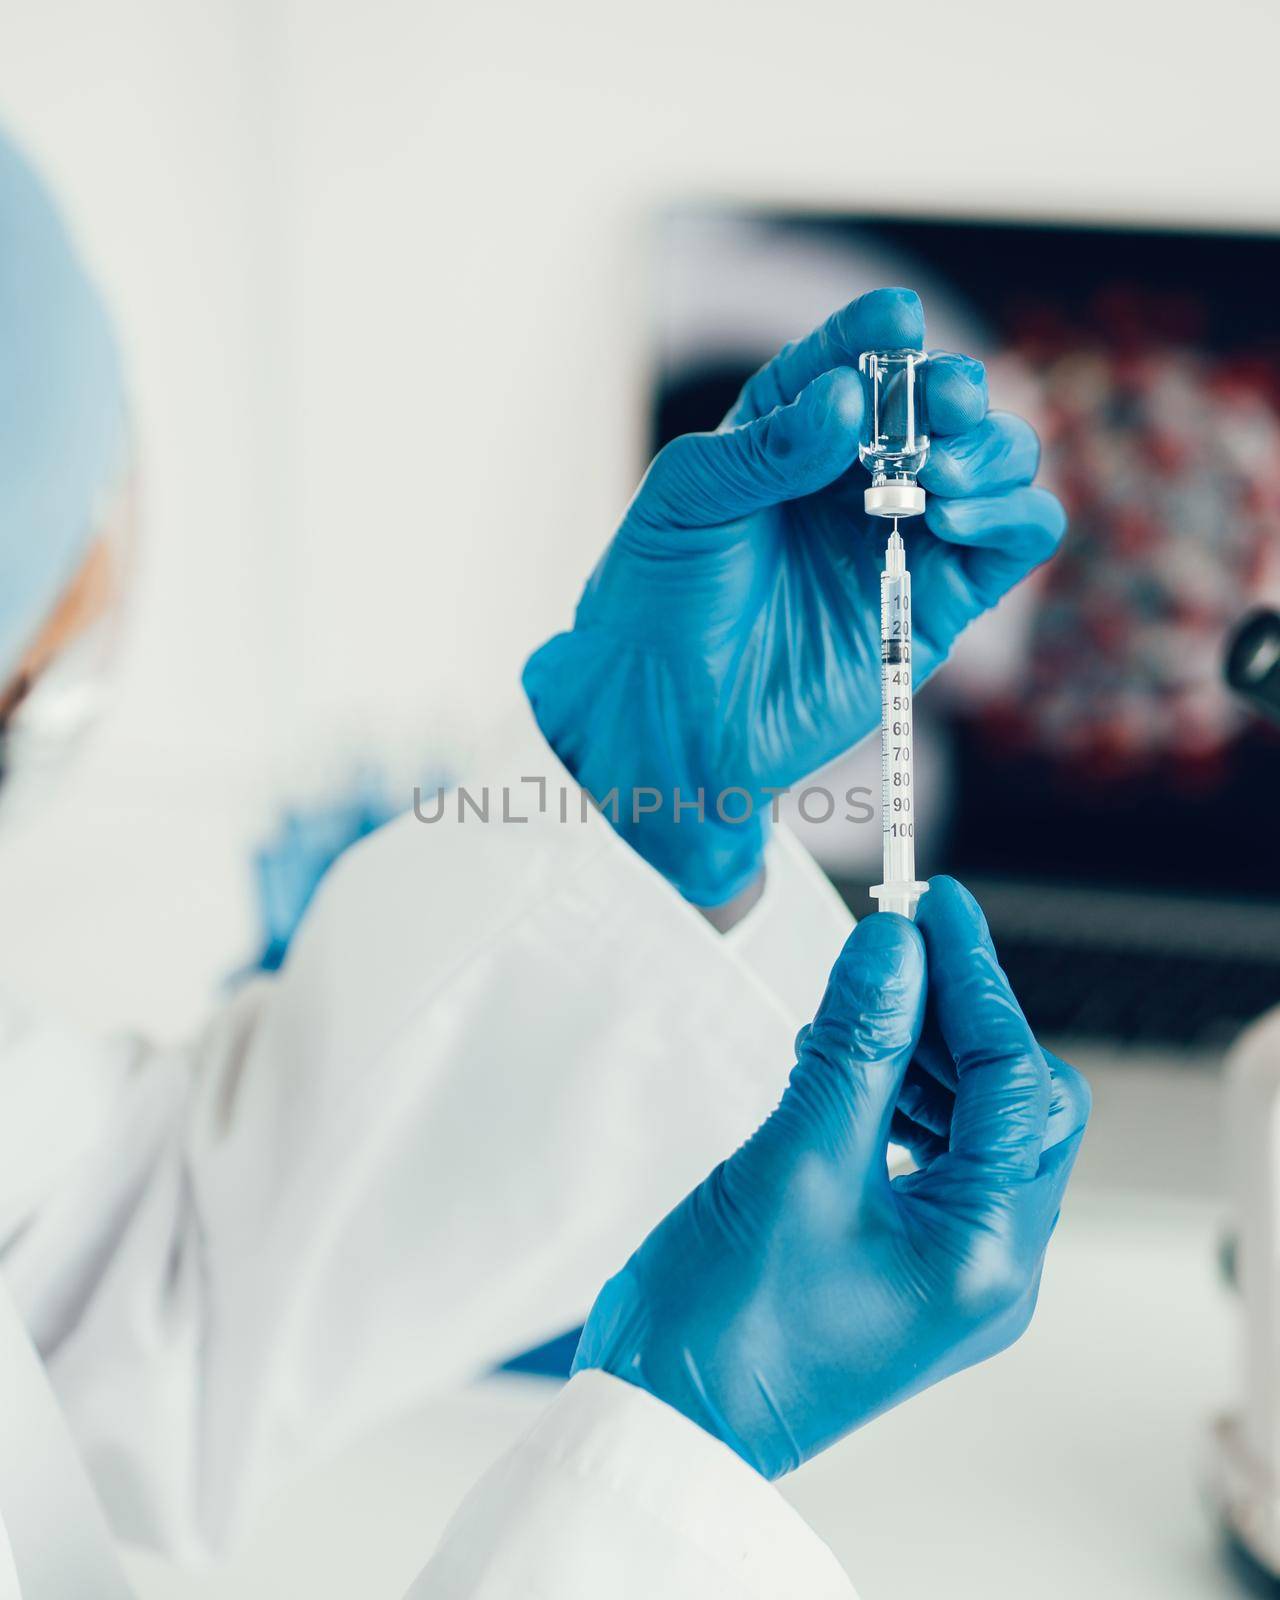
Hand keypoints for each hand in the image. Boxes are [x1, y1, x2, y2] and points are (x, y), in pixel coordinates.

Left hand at [523, 289, 1065, 906]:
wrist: (664, 714)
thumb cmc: (659, 599)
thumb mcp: (688, 501)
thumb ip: (770, 446)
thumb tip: (851, 394)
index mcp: (794, 432)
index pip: (855, 359)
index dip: (883, 331)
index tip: (899, 321)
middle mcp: (859, 479)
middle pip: (946, 406)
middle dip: (955, 391)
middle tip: (939, 404)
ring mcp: (903, 540)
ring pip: (999, 466)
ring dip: (992, 452)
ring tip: (938, 478)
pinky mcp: (937, 607)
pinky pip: (1013, 547)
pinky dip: (1015, 518)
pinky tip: (958, 518)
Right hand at [572, 879, 1089, 1477]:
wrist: (664, 1420)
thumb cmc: (723, 1327)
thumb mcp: (795, 1162)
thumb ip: (855, 1046)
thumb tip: (893, 949)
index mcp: (986, 1251)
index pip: (1012, 1080)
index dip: (973, 980)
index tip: (936, 906)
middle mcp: (988, 1262)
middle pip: (1012, 1101)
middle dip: (957, 1016)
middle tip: (898, 945)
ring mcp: (947, 1264)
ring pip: (970, 1122)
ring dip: (921, 1052)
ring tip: (856, 1008)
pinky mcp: (903, 1256)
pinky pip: (927, 1153)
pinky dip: (893, 1095)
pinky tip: (841, 1064)